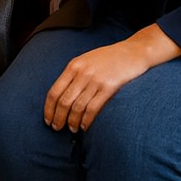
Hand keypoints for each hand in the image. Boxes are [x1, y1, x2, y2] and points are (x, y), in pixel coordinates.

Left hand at [43, 25, 180, 131]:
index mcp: (74, 66)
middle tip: (57, 128)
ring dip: (72, 122)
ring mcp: (95, 80)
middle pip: (64, 101)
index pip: (54, 91)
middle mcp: (82, 73)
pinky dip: (86, 120)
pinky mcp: (109, 87)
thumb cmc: (109, 58)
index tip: (47, 119)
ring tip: (72, 129)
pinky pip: (93, 108)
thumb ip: (75, 74)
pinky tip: (85, 126)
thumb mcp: (87, 60)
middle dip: (58, 118)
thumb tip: (62, 96)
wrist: (134, 51)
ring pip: (77, 107)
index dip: (49, 108)